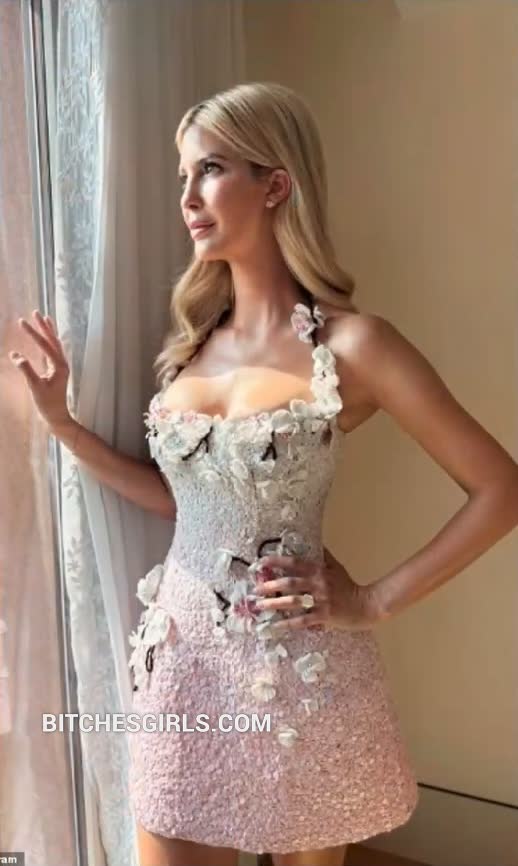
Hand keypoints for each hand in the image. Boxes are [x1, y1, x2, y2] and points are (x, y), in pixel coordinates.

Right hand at [9, 310, 72, 430]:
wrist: (57, 417)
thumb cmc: (47, 404)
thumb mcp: (35, 387)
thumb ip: (26, 370)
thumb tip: (15, 355)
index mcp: (59, 366)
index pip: (45, 345)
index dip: (33, 333)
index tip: (21, 322)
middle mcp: (62, 363)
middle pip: (53, 340)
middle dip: (44, 326)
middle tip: (35, 312)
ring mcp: (60, 366)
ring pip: (54, 344)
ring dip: (48, 331)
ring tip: (43, 318)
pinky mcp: (57, 370)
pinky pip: (52, 351)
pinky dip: (48, 341)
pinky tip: (44, 337)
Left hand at [251, 546, 383, 634]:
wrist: (367, 605)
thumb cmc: (349, 585)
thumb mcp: (336, 567)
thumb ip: (324, 556)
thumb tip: (315, 542)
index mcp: (319, 570)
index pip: (294, 562)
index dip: (277, 561)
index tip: (260, 562)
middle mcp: (318, 583)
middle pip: (290, 583)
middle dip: (270, 585)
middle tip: (255, 588)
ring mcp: (321, 600)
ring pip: (293, 602)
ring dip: (274, 603)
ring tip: (259, 606)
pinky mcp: (324, 616)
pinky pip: (302, 620)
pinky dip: (287, 623)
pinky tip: (275, 625)